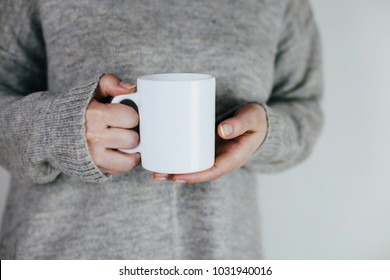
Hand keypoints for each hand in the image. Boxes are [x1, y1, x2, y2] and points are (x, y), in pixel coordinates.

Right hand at [86, 74, 140, 174]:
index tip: (124, 115)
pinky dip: (127, 160)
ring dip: (131, 149)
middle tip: (123, 128)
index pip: (131, 118)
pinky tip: (122, 151)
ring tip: (124, 140)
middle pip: (132, 139)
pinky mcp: (95, 168)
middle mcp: (93, 137)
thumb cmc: (76, 109)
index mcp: (94, 115)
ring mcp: (93, 156)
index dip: (131, 115)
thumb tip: (131, 88)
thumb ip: (110, 83)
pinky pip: (123, 168)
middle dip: (131, 132)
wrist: (49, 130)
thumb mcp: (90, 90)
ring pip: (130, 158)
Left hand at [153, 103, 267, 183]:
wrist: (259, 121)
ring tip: (155, 170)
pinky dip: (180, 160)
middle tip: (157, 174)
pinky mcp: (208, 149)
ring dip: (175, 171)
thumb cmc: (256, 120)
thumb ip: (240, 123)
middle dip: (178, 176)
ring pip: (194, 168)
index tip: (176, 176)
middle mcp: (222, 161)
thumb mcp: (252, 118)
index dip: (194, 176)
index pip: (212, 172)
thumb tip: (223, 130)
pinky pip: (193, 158)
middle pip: (199, 173)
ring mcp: (215, 156)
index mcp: (234, 158)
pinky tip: (164, 158)